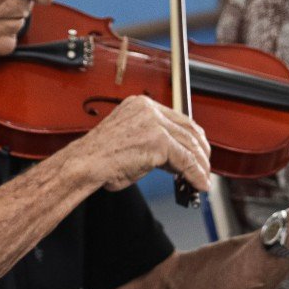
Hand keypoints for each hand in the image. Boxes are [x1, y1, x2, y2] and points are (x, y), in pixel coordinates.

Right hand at [78, 95, 210, 191]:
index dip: (193, 138)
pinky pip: (185, 160)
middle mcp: (150, 109)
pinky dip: (195, 174)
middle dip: (201, 151)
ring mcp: (155, 123)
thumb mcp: (132, 142)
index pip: (179, 119)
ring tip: (202, 180)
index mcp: (141, 105)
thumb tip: (178, 159)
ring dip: (200, 166)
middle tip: (204, 167)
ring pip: (190, 145)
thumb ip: (155, 144)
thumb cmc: (100, 158)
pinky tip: (198, 183)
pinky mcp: (158, 141)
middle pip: (189, 129)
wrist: (83, 165)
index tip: (198, 152)